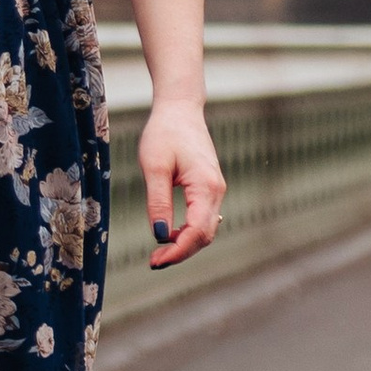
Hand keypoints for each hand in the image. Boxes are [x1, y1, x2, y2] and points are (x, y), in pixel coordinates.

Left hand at [138, 96, 223, 268]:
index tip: (156, 261)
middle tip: (154, 262)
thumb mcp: (154, 166)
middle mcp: (216, 190)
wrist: (180, 108)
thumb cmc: (165, 132)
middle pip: (205, 235)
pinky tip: (171, 235)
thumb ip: (158, 202)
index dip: (178, 251)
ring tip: (159, 253)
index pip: (197, 232)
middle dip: (181, 252)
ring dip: (185, 244)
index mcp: (205, 186)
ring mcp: (216, 189)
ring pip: (206, 229)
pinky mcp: (209, 188)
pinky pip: (203, 218)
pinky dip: (189, 232)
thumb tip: (160, 235)